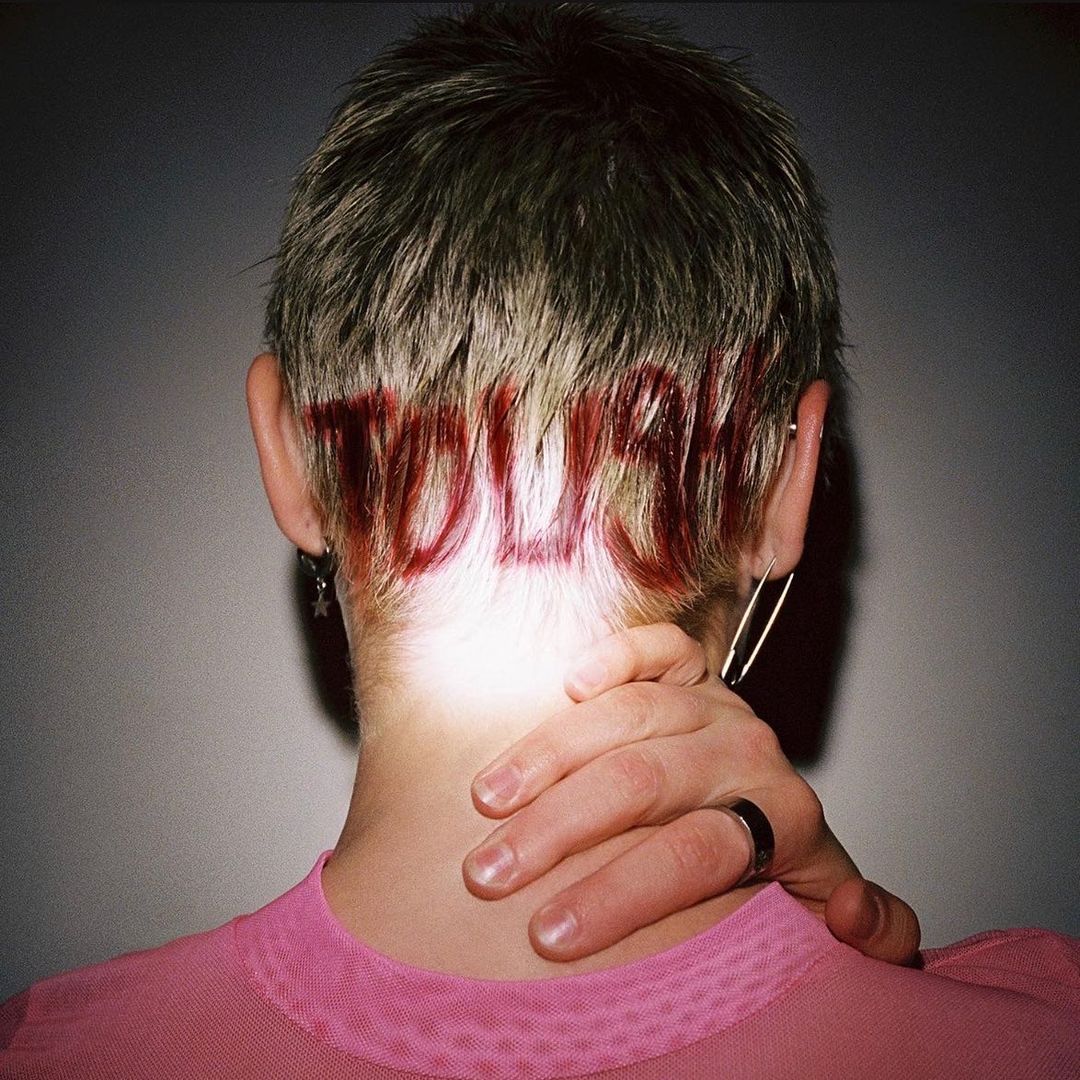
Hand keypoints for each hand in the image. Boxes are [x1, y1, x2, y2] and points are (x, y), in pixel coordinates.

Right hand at [463, 623, 919, 965]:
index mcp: (787, 818)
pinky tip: (569, 683)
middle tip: (488, 873)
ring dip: (550, 755)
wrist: (769, 802)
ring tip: (488, 799)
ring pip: (631, 715)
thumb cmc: (776, 869)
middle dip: (558, 829)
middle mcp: (749, 752)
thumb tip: (851, 913)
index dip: (620, 893)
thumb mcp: (822, 910)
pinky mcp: (692, 670)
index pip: (695, 852)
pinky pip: (660, 648)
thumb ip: (868, 927)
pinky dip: (617, 656)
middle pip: (645, 781)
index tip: (548, 934)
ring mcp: (718, 704)